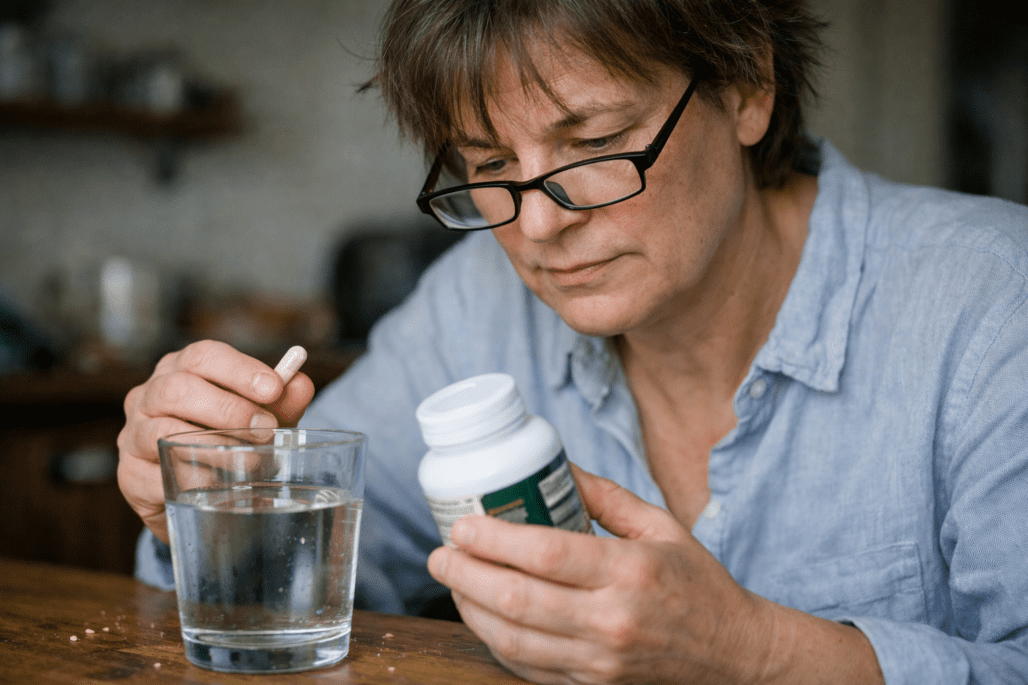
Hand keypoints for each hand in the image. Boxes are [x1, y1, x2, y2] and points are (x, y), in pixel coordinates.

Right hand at [117, 340, 314, 542]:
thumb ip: (282, 403)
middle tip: (266, 429)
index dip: (240, 369)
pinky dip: (195, 480)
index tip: (274, 388)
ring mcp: (133, 435)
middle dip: (228, 408)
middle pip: (178, 389)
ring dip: (214, 447)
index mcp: (181, 370)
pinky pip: (158, 475)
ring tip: (251, 461)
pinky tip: (222, 486)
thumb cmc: (230, 442)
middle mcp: (149, 396)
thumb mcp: (261, 419)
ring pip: (163, 432)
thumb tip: (300, 384)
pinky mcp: (129, 476)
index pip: (203, 356)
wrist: (200, 495)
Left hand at [427, 465, 882, 684]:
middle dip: (465, 575)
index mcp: (630, 571)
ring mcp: (600, 661)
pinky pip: (527, 667)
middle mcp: (612, 620)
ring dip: (470, 609)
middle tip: (439, 555)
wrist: (734, 656)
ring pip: (512, 639)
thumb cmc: (696, 584)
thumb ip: (605, 496)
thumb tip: (553, 465)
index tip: (462, 525)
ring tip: (452, 582)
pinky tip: (481, 616)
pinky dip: (494, 641)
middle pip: (518, 599)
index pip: (546, 554)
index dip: (493, 539)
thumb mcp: (661, 526)